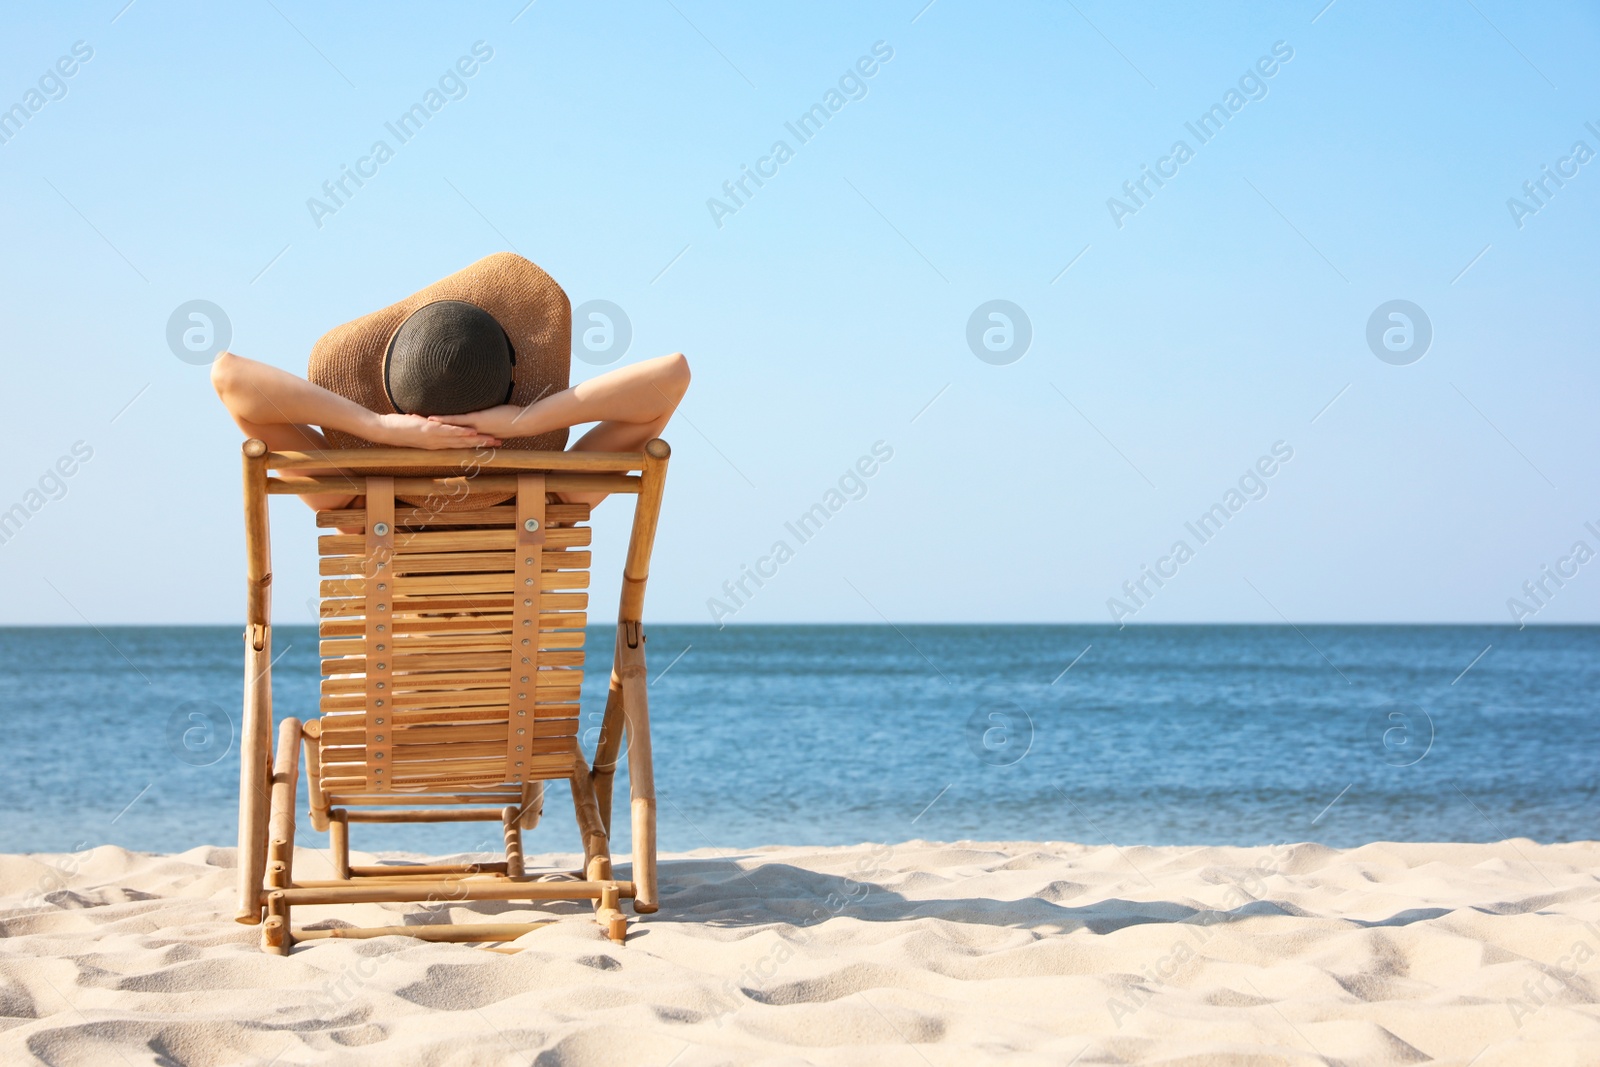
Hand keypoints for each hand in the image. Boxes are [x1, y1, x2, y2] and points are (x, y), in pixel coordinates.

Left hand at [372, 412, 500, 448]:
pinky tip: (470, 431)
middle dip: (482, 444)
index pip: (459, 444)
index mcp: (436, 443)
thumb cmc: (399, 430)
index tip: (490, 443)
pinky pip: (447, 431)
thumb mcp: (417, 428)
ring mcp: (434, 437)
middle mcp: (438, 443)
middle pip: (464, 444)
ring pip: (459, 439)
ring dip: (475, 439)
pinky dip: (459, 432)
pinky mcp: (428, 430)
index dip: (475, 444)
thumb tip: (433, 421)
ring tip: (491, 439)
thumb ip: (428, 426)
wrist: (383, 432)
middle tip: (499, 443)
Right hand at [428, 404, 524, 438]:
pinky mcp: (475, 420)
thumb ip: (489, 421)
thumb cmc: (514, 420)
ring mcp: (473, 427)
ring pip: (449, 429)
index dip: (445, 437)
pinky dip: (442, 419)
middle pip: (449, 436)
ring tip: (419, 427)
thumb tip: (485, 416)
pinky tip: (430, 418)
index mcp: (478, 434)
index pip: (458, 438)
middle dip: (434, 435)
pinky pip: (455, 420)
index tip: (431, 436)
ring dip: (434, 428)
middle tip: (418, 435)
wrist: (523, 422)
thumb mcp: (498, 422)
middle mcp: (473, 434)